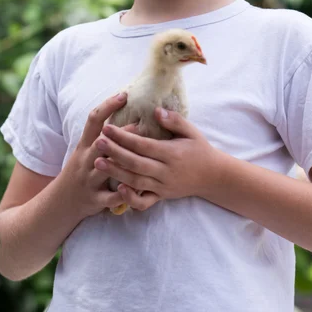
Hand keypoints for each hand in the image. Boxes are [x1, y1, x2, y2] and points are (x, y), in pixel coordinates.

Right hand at [63, 92, 132, 217]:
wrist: (60, 203)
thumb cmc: (80, 172)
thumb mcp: (84, 151)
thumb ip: (101, 136)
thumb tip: (123, 115)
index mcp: (84, 145)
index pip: (93, 120)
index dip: (107, 106)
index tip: (124, 95)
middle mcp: (85, 160)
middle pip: (99, 143)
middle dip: (118, 135)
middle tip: (139, 125)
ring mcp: (89, 180)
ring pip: (104, 168)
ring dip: (121, 161)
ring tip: (140, 154)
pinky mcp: (94, 200)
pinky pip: (110, 197)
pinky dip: (124, 194)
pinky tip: (139, 188)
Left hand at [94, 108, 221, 211]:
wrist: (213, 177)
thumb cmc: (200, 150)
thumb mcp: (192, 132)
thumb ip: (174, 120)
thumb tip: (156, 110)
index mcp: (172, 153)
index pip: (143, 145)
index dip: (124, 137)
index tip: (108, 128)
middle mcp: (166, 171)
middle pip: (136, 163)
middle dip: (115, 153)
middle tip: (98, 142)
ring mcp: (163, 186)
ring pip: (136, 181)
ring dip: (116, 173)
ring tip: (98, 163)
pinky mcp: (162, 197)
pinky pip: (144, 201)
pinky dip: (130, 198)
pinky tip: (118, 188)